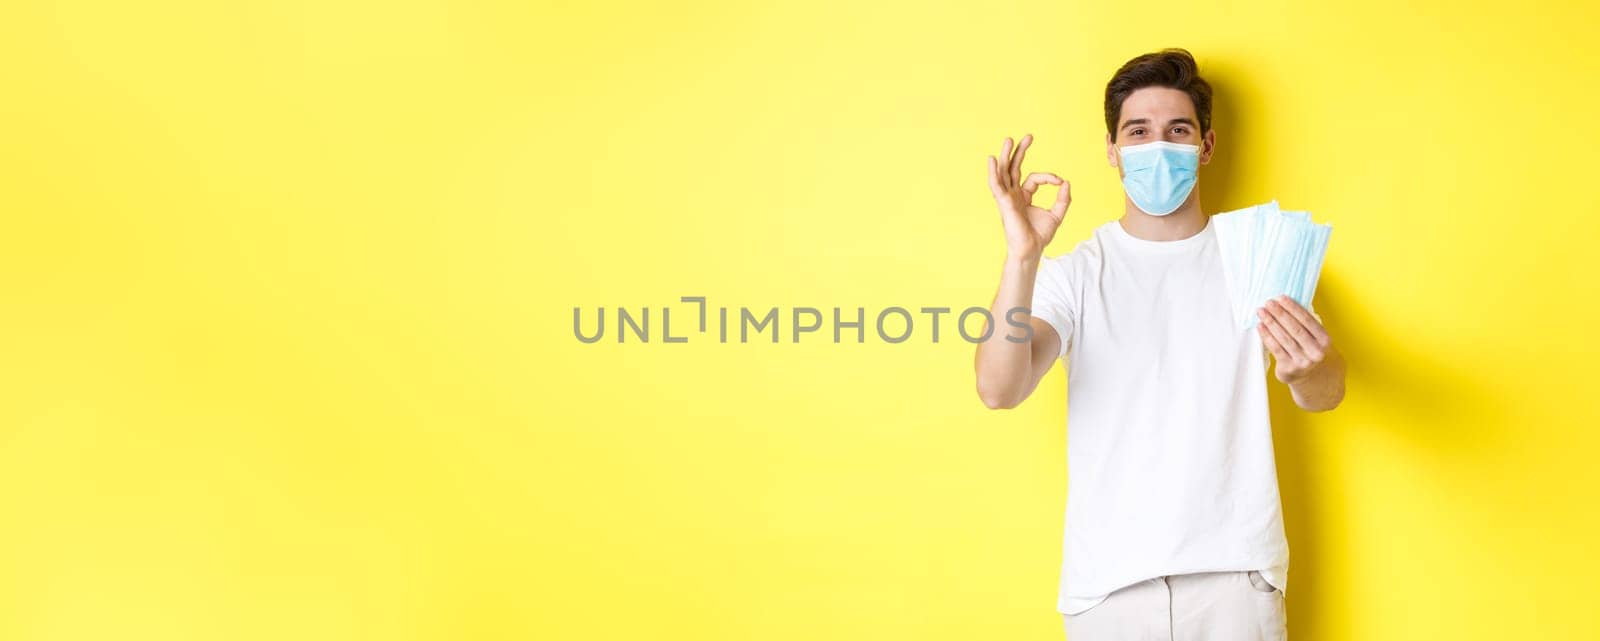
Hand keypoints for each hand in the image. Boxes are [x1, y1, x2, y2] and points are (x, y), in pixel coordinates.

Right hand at [986, 134, 1070, 258]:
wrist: (1031, 250)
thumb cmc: (1039, 236)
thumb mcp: (1056, 215)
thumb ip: (1063, 199)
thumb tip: (1066, 182)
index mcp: (1023, 196)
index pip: (1034, 178)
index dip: (1048, 177)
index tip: (1060, 182)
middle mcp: (1013, 195)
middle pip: (1014, 168)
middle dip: (1020, 152)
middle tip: (1029, 136)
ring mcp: (1007, 198)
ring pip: (1004, 172)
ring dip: (1006, 155)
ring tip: (1009, 139)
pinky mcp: (1004, 203)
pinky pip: (996, 185)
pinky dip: (993, 172)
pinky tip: (992, 159)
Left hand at [1256, 295, 1334, 384]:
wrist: (1313, 376)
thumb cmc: (1311, 349)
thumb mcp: (1316, 337)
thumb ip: (1306, 323)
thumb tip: (1285, 303)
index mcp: (1325, 340)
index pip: (1307, 320)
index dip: (1293, 308)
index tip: (1281, 298)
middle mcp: (1316, 352)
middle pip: (1295, 329)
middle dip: (1280, 314)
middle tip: (1268, 303)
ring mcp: (1303, 361)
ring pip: (1284, 338)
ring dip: (1271, 323)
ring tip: (1261, 312)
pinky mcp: (1289, 368)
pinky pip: (1275, 349)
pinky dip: (1267, 336)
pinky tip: (1261, 326)